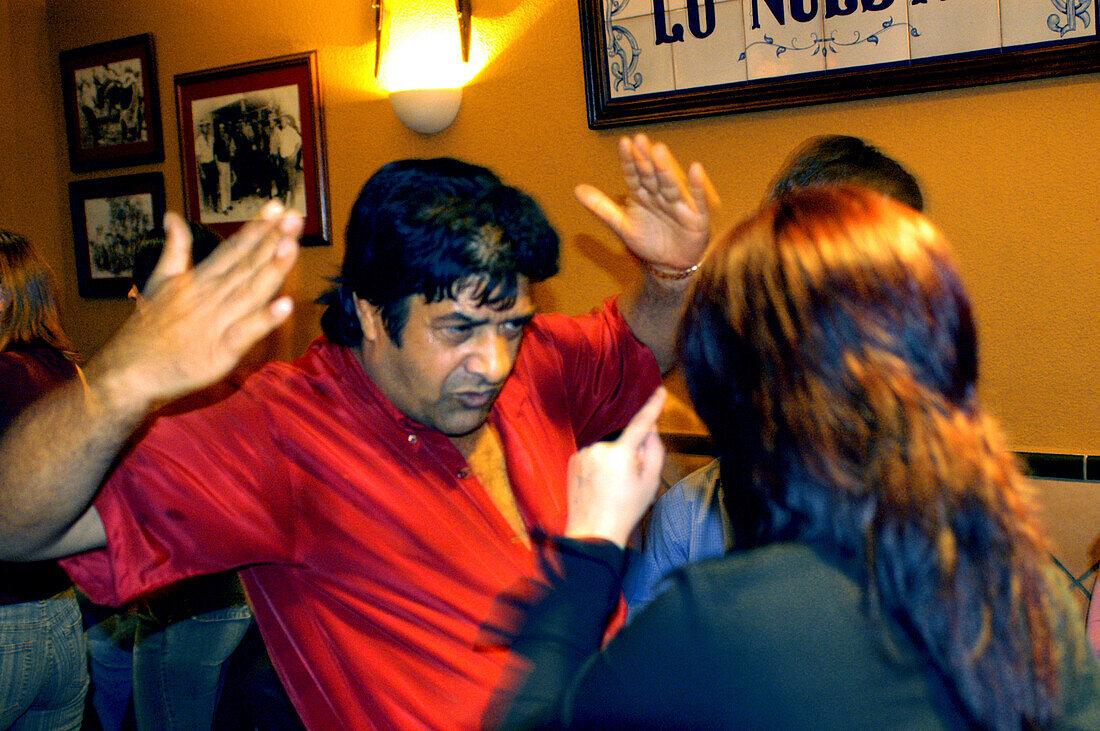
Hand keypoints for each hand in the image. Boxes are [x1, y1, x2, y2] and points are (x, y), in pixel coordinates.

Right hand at [91, 203, 300, 408]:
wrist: (128, 371)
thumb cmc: (147, 329)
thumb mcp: (159, 281)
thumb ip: (175, 249)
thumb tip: (172, 216)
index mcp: (200, 280)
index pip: (233, 249)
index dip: (256, 228)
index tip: (277, 206)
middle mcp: (211, 296)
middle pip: (247, 265)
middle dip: (272, 240)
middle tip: (294, 216)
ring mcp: (217, 323)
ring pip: (250, 292)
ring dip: (272, 270)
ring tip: (292, 246)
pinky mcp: (220, 351)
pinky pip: (246, 333)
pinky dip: (264, 320)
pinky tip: (285, 306)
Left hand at [564, 387, 666, 546]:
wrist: (593, 531)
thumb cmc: (626, 509)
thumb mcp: (651, 482)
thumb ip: (654, 450)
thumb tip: (650, 429)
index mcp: (621, 452)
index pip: (641, 423)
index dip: (653, 406)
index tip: (661, 391)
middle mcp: (600, 447)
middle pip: (624, 444)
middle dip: (630, 457)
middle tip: (628, 484)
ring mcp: (584, 453)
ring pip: (608, 452)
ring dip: (613, 464)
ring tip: (611, 489)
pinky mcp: (574, 460)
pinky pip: (594, 458)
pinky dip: (598, 468)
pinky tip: (598, 487)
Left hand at [576, 134, 717, 272]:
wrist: (671, 264)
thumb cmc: (649, 241)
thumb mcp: (622, 225)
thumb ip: (601, 207)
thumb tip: (577, 189)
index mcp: (642, 194)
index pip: (633, 175)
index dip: (629, 160)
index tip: (624, 143)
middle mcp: (660, 195)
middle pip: (652, 176)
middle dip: (646, 159)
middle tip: (640, 139)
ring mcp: (678, 204)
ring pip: (671, 185)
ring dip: (665, 169)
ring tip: (659, 150)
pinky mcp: (696, 216)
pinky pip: (698, 200)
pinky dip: (697, 186)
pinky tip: (695, 168)